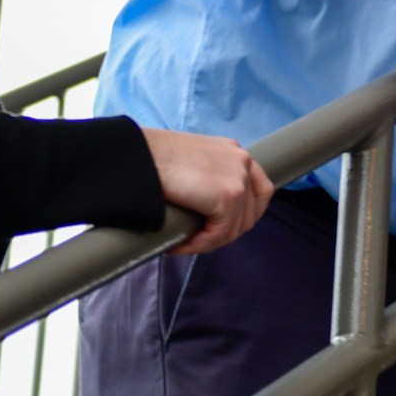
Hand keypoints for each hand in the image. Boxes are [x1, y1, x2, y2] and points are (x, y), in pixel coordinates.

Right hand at [142, 128, 273, 254]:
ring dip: (209, 242)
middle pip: (251, 212)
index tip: (224, 229)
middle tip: (197, 240)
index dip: (245, 215)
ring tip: (183, 244)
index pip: (259, 189)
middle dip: (225, 232)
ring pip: (234, 227)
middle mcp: (242, 161)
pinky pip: (219, 233)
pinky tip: (179, 245)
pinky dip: (200, 244)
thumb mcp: (189, 162)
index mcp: (233, 151)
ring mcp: (238, 178)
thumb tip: (206, 210)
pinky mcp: (228, 196)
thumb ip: (206, 177)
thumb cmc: (151, 157)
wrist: (136, 154)